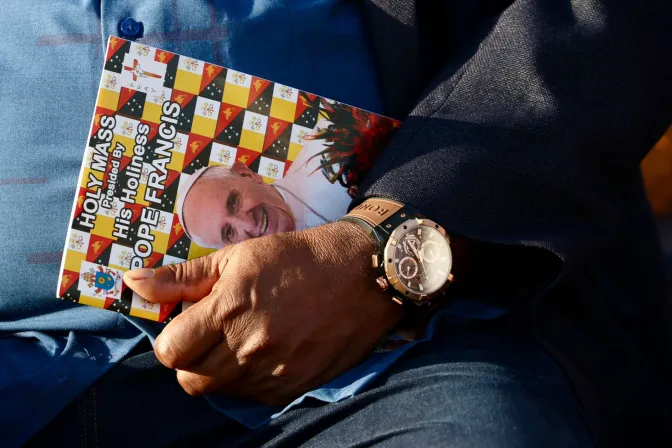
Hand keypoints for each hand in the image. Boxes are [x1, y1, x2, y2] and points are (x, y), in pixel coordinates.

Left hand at [123, 221, 401, 404]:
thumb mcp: (237, 256)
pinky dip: (250, 380)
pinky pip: (253, 398)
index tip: (189, 323)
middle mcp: (248, 347)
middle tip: (213, 333)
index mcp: (228, 309)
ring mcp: (273, 371)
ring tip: (242, 339)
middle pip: (190, 380)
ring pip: (221, 390)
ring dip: (220, 370)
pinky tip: (266, 352)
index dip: (173, 337)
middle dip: (192, 358)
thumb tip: (132, 283)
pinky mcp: (294, 386)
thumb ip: (183, 276)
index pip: (170, 351)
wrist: (360, 275)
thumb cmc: (296, 258)